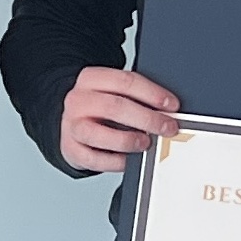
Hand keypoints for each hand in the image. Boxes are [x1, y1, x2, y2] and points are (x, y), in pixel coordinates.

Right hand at [60, 68, 179, 172]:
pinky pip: (95, 159)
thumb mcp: (112, 92)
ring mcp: (71, 125)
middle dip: (148, 119)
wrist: (68, 122)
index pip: (125, 81)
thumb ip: (134, 97)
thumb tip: (167, 112)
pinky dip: (116, 162)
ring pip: (100, 134)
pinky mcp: (70, 149)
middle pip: (115, 107)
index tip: (171, 105)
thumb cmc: (98, 108)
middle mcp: (78, 100)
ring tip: (146, 143)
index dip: (152, 93)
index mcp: (91, 79)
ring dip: (129, 140)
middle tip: (168, 127)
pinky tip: (128, 159)